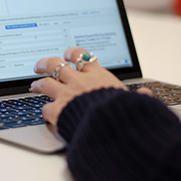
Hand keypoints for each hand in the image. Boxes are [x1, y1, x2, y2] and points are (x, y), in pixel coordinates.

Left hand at [31, 47, 150, 124]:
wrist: (113, 129)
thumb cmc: (125, 114)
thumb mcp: (135, 101)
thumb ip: (138, 97)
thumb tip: (147, 95)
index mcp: (98, 76)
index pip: (82, 56)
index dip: (72, 53)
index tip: (68, 53)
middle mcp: (79, 81)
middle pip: (56, 65)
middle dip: (46, 63)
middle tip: (39, 65)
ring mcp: (67, 95)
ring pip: (46, 83)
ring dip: (38, 83)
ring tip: (34, 85)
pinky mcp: (58, 111)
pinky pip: (46, 108)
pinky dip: (45, 110)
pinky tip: (45, 113)